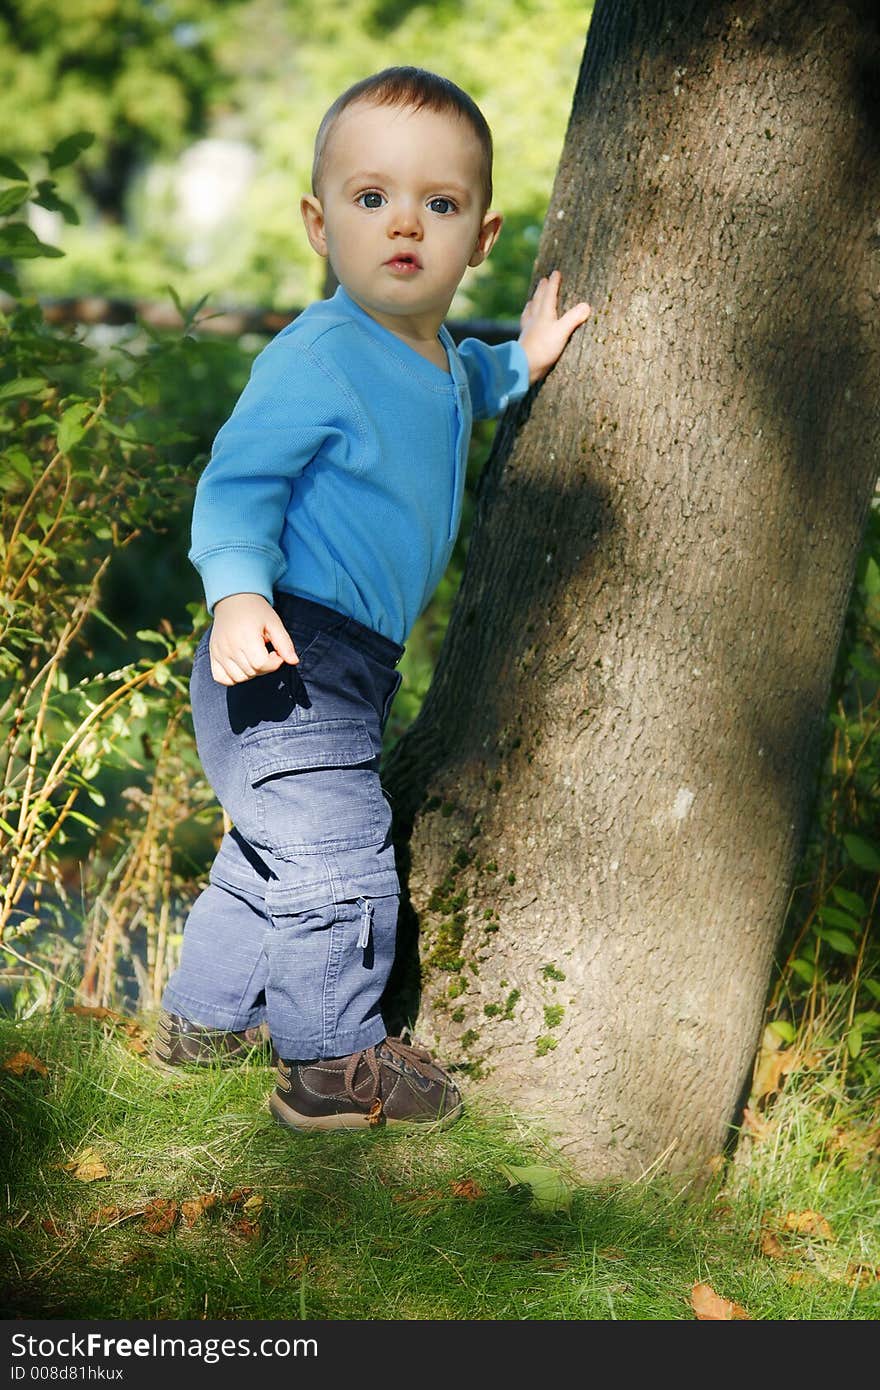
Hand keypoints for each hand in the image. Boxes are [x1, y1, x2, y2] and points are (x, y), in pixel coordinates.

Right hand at [209, 592, 298, 685]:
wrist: (233, 599)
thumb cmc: (257, 611)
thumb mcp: (274, 623)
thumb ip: (285, 643)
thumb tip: (294, 661)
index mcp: (246, 637)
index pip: (261, 664)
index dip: (274, 663)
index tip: (276, 653)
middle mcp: (229, 646)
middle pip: (251, 672)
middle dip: (265, 667)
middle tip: (266, 652)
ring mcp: (219, 652)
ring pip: (238, 678)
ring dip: (251, 673)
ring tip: (254, 656)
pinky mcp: (213, 655)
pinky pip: (222, 678)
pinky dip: (232, 678)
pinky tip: (241, 665)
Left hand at [518, 269, 590, 383]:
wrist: (524, 365)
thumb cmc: (543, 348)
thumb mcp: (562, 332)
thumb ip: (573, 318)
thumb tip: (586, 305)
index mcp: (544, 313)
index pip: (549, 294)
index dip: (553, 283)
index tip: (555, 273)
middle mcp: (535, 318)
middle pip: (538, 299)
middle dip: (541, 289)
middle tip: (543, 280)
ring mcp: (529, 329)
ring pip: (530, 311)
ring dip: (533, 302)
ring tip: (532, 299)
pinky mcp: (526, 340)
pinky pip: (526, 324)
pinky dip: (527, 318)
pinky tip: (527, 323)